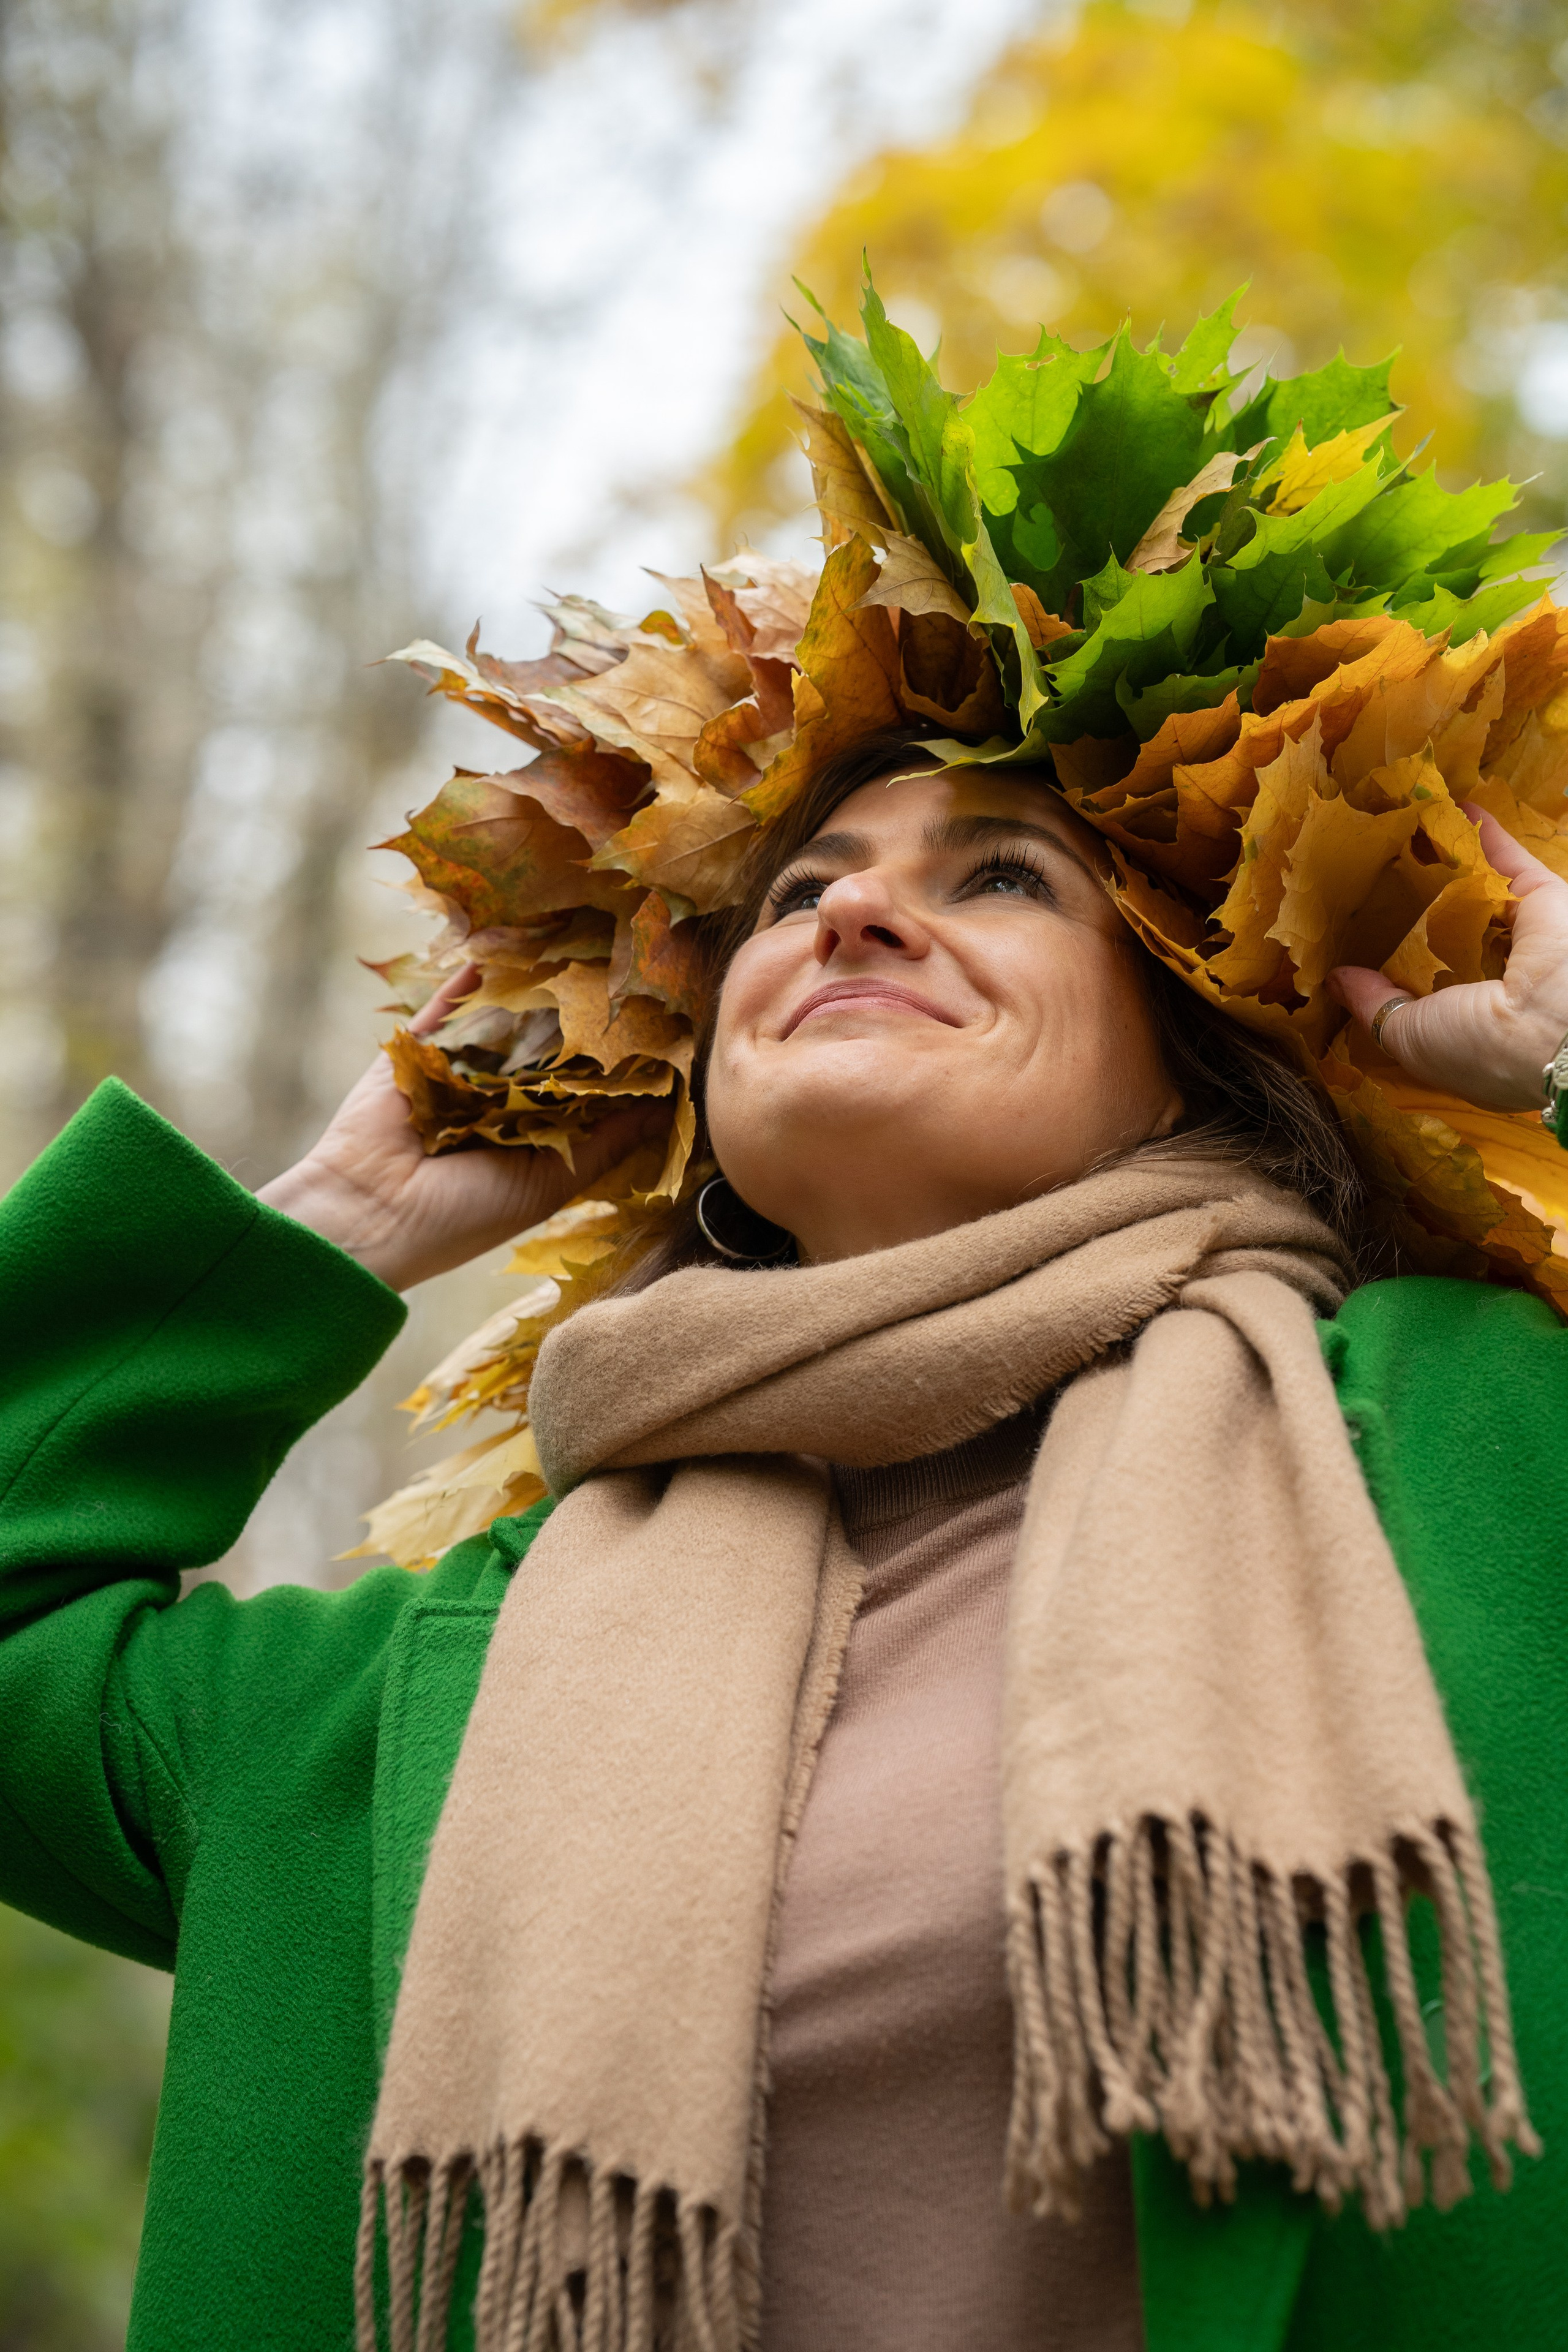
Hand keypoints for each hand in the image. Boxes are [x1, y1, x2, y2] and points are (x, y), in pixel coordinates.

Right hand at [257, 965, 662, 1289]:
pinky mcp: (419, 1046)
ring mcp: (458, 1068)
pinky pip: (451, 1001)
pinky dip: (476, 970)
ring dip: (537, 979)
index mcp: (532, 1133)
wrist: (371, 1216)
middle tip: (627, 962)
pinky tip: (509, 934)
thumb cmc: (463, 1216)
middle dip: (583, 1009)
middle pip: (549, 1042)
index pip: (585, 1085)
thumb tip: (667, 1107)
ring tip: (581, 938)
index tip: (660, 1020)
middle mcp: (498, 1096)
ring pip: (505, 1015)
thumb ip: (605, 1144)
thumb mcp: (549, 1182)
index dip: (617, 1057)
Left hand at [1330, 807, 1567, 1112]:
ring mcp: (1525, 937)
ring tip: (1406, 833)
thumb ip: (1376, 1006)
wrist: (1555, 1029)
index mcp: (1474, 1026)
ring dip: (1448, 861)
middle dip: (1420, 907)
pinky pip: (1509, 860)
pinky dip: (1485, 834)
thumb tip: (1340, 982)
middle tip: (1378, 879)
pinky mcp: (1545, 898)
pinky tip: (1455, 806)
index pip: (1433, 991)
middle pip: (1454, 933)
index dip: (1401, 968)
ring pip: (1479, 892)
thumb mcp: (1410, 1037)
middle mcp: (1502, 980)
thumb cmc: (1479, 1048)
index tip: (1361, 940)